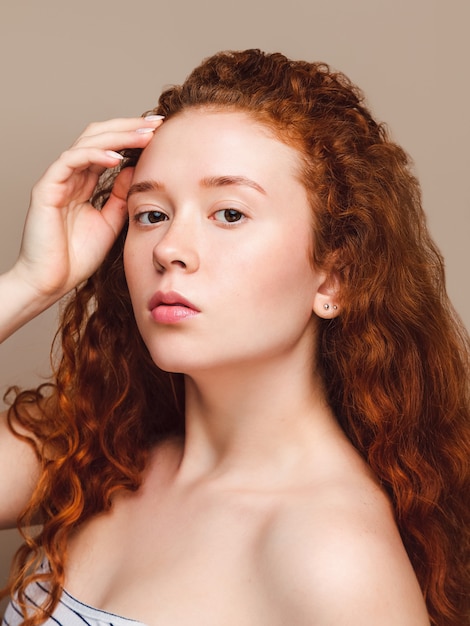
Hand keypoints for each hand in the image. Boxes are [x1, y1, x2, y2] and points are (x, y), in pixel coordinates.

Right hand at [12, 116, 162, 301]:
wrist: (50, 281)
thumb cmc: (76, 257)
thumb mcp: (111, 222)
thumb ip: (121, 197)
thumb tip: (136, 170)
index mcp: (84, 183)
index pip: (109, 148)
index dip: (132, 138)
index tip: (160, 133)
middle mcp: (70, 176)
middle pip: (99, 137)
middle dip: (129, 127)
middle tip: (156, 123)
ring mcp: (57, 180)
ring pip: (87, 143)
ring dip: (118, 135)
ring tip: (144, 134)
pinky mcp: (46, 188)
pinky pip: (70, 161)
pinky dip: (94, 155)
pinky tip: (117, 157)